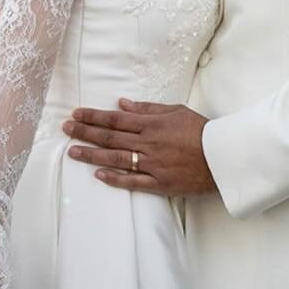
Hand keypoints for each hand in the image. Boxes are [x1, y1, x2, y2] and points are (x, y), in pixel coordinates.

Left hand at [61, 100, 217, 196]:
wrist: (223, 157)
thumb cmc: (201, 131)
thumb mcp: (176, 111)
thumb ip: (147, 109)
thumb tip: (121, 104)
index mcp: (152, 125)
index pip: (116, 119)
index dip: (94, 116)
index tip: (76, 115)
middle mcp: (148, 144)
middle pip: (111, 137)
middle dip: (85, 132)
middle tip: (65, 129)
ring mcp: (153, 165)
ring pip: (116, 158)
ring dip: (92, 154)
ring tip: (72, 152)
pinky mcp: (160, 183)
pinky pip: (133, 181)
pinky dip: (115, 178)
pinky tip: (98, 175)